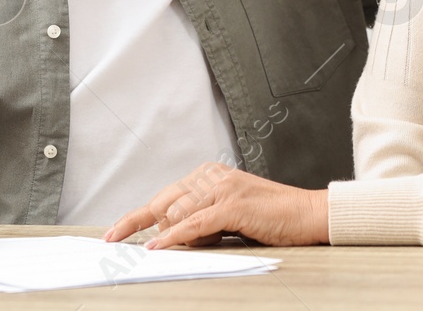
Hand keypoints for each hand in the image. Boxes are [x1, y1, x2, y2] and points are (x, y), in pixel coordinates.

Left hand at [103, 162, 327, 248]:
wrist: (308, 214)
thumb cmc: (271, 219)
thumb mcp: (227, 218)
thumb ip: (200, 222)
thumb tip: (168, 238)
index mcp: (208, 176)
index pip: (164, 197)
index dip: (135, 217)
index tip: (114, 233)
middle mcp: (212, 176)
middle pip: (162, 203)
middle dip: (140, 226)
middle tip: (120, 243)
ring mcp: (222, 187)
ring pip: (176, 214)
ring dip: (178, 238)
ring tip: (200, 245)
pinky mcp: (232, 204)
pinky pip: (193, 223)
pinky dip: (174, 237)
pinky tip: (158, 246)